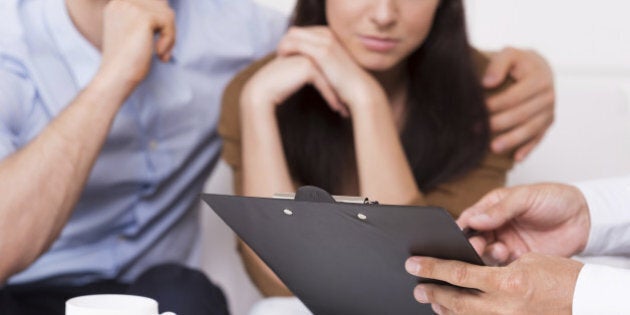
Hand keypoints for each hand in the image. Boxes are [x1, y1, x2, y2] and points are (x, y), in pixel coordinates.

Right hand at [98, 0, 175, 88]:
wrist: (116, 76)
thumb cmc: (126, 62)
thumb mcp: (135, 34)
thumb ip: (147, 20)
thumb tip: (167, 9)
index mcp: (117, 4)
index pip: (151, 4)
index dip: (160, 24)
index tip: (157, 45)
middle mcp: (122, 1)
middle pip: (161, 6)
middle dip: (166, 29)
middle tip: (162, 52)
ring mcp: (132, 7)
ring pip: (166, 13)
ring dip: (170, 36)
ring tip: (161, 54)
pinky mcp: (144, 17)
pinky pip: (169, 21)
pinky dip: (169, 40)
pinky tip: (160, 55)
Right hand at [241, 55, 347, 115]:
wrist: (263, 91)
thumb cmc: (278, 86)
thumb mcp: (296, 75)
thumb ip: (309, 72)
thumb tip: (327, 81)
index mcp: (307, 48)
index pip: (329, 65)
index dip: (337, 81)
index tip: (344, 96)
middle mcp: (310, 49)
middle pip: (332, 70)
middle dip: (341, 88)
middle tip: (349, 103)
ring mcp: (309, 56)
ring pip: (331, 77)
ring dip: (339, 94)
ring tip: (345, 109)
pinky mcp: (308, 67)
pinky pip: (325, 84)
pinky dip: (331, 97)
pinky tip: (336, 108)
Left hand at [277, 26, 385, 113]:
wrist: (360, 90)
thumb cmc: (346, 83)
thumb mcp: (333, 66)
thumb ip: (321, 59)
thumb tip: (306, 62)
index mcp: (330, 35)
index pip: (302, 32)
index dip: (290, 42)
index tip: (284, 55)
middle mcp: (327, 34)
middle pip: (295, 31)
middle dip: (284, 43)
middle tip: (279, 57)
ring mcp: (325, 41)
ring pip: (292, 35)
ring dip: (282, 46)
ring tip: (279, 60)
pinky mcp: (321, 52)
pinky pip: (295, 44)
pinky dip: (285, 50)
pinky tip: (282, 60)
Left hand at [405, 253, 582, 314]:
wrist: (590, 302)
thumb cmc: (562, 277)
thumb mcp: (527, 261)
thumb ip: (496, 266)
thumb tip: (470, 267)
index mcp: (508, 282)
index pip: (460, 273)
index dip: (433, 268)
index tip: (415, 264)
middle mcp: (505, 307)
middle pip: (456, 300)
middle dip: (432, 292)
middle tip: (416, 286)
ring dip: (445, 308)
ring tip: (431, 300)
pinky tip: (453, 313)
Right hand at [457, 183, 589, 264]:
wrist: (585, 219)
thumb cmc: (554, 199)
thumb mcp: (525, 197)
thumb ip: (500, 209)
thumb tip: (474, 219)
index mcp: (492, 208)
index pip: (469, 218)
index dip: (461, 227)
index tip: (457, 235)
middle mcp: (496, 227)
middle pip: (474, 239)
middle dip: (472, 244)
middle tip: (476, 247)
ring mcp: (507, 244)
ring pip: (486, 255)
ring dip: (487, 255)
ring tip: (501, 250)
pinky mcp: (520, 260)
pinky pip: (503, 268)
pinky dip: (501, 268)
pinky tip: (508, 261)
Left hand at [483, 48, 554, 161]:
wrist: (537, 69)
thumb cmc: (518, 63)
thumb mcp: (508, 55)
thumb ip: (498, 64)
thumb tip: (488, 83)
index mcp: (539, 79)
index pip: (514, 97)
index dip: (494, 105)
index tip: (476, 111)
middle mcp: (548, 97)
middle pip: (521, 115)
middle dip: (498, 124)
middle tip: (477, 131)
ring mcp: (549, 112)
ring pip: (530, 130)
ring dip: (512, 140)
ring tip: (492, 148)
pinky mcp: (548, 123)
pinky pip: (539, 138)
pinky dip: (528, 149)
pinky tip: (516, 158)